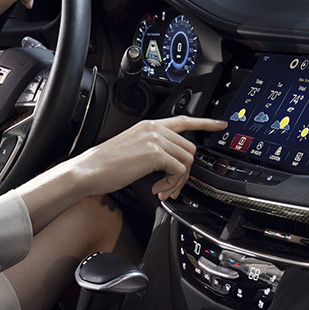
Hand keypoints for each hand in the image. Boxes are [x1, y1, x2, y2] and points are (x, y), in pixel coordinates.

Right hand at [71, 116, 226, 200]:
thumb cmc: (105, 164)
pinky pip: (178, 170)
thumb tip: (169, 163)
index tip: (220, 124)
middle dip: (185, 171)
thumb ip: (152, 149)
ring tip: (162, 190)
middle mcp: (154, 129)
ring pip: (187, 160)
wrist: (88, 171)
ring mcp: (155, 140)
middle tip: (171, 186)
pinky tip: (157, 189)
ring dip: (178, 180)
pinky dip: (171, 184)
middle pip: (190, 148)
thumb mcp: (132, 149)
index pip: (184, 119)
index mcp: (149, 126)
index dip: (205, 122)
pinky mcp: (155, 154)